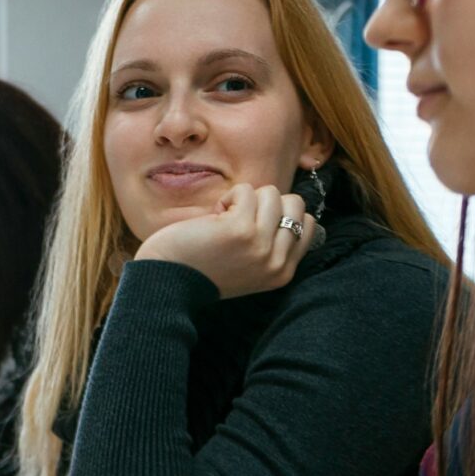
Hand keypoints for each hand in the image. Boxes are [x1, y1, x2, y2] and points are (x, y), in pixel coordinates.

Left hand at [132, 182, 317, 299]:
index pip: (306, 225)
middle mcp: (277, 262)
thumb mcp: (248, 267)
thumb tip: (286, 205)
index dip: (280, 214)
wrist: (168, 284)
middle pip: (295, 204)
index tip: (253, 226)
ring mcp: (261, 245)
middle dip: (267, 202)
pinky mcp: (240, 229)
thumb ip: (271, 245)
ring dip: (246, 198)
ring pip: (272, 194)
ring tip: (224, 219)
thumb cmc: (202, 269)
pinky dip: (229, 196)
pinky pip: (247, 191)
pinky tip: (213, 216)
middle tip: (240, 219)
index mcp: (282, 272)